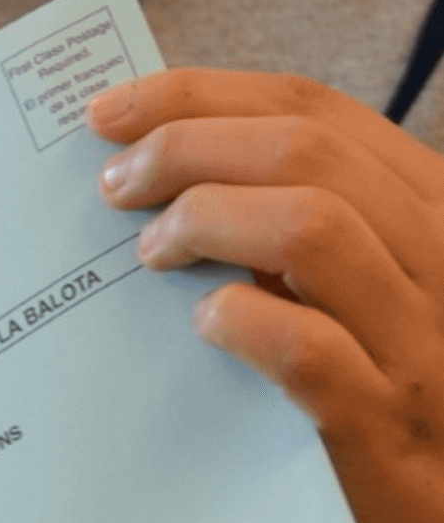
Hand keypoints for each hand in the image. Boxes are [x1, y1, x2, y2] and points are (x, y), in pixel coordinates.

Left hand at [92, 69, 443, 522]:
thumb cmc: (400, 415)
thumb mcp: (373, 305)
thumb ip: (309, 243)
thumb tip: (182, 189)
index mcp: (429, 212)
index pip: (316, 113)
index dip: (204, 97)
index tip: (112, 113)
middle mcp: (436, 258)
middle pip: (305, 153)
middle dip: (188, 148)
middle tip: (112, 186)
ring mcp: (416, 342)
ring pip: (313, 229)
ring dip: (207, 220)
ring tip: (147, 252)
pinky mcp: (381, 425)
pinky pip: (310, 351)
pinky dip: (246, 322)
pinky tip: (203, 323)